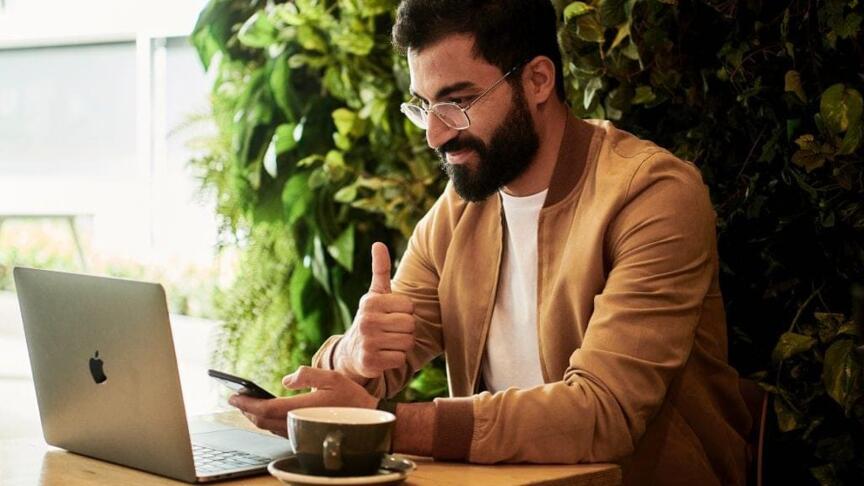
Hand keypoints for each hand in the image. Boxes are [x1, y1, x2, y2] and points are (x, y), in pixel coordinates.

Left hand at [228, 366, 377, 436]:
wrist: (368, 422)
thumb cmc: (352, 398)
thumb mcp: (331, 377)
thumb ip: (307, 375)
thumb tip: (286, 380)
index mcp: (301, 409)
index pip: (265, 408)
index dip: (246, 403)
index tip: (232, 396)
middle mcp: (297, 423)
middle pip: (262, 421)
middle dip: (247, 410)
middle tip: (236, 399)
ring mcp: (300, 432)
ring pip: (269, 428)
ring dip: (255, 417)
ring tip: (248, 405)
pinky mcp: (304, 435)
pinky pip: (279, 430)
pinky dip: (267, 422)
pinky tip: (266, 414)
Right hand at [336, 242, 415, 380]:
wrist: (351, 352)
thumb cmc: (371, 319)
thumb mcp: (375, 294)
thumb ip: (380, 270)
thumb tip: (378, 243)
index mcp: (370, 302)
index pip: (409, 306)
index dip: (405, 312)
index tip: (391, 315)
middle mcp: (366, 320)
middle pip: (410, 324)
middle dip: (405, 330)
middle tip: (391, 331)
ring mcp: (367, 342)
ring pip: (407, 342)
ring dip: (402, 345)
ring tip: (388, 343)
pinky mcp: (369, 361)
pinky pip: (400, 359)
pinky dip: (395, 360)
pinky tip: (383, 355)